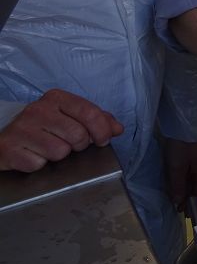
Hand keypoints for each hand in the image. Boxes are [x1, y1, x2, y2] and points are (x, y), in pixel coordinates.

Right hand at [0, 90, 122, 171]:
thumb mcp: (69, 116)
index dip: (102, 130)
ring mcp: (22, 129)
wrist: (5, 139)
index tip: (104, 140)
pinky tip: (34, 155)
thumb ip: (96, 119)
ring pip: (60, 151)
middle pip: (78, 135)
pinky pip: (39, 164)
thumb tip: (117, 128)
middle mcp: (38, 110)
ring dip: (59, 156)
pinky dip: (40, 164)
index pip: (89, 112)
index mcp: (56, 98)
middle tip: (70, 144)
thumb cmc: (42, 127)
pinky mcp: (10, 148)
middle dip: (79, 145)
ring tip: (49, 148)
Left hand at [163, 138, 196, 210]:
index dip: (193, 204)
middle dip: (189, 197)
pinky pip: (194, 172)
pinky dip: (187, 179)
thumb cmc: (181, 148)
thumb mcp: (176, 167)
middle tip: (178, 206)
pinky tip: (180, 181)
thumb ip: (178, 185)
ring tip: (177, 195)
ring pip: (196, 179)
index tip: (184, 213)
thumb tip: (179, 202)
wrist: (184, 126)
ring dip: (187, 188)